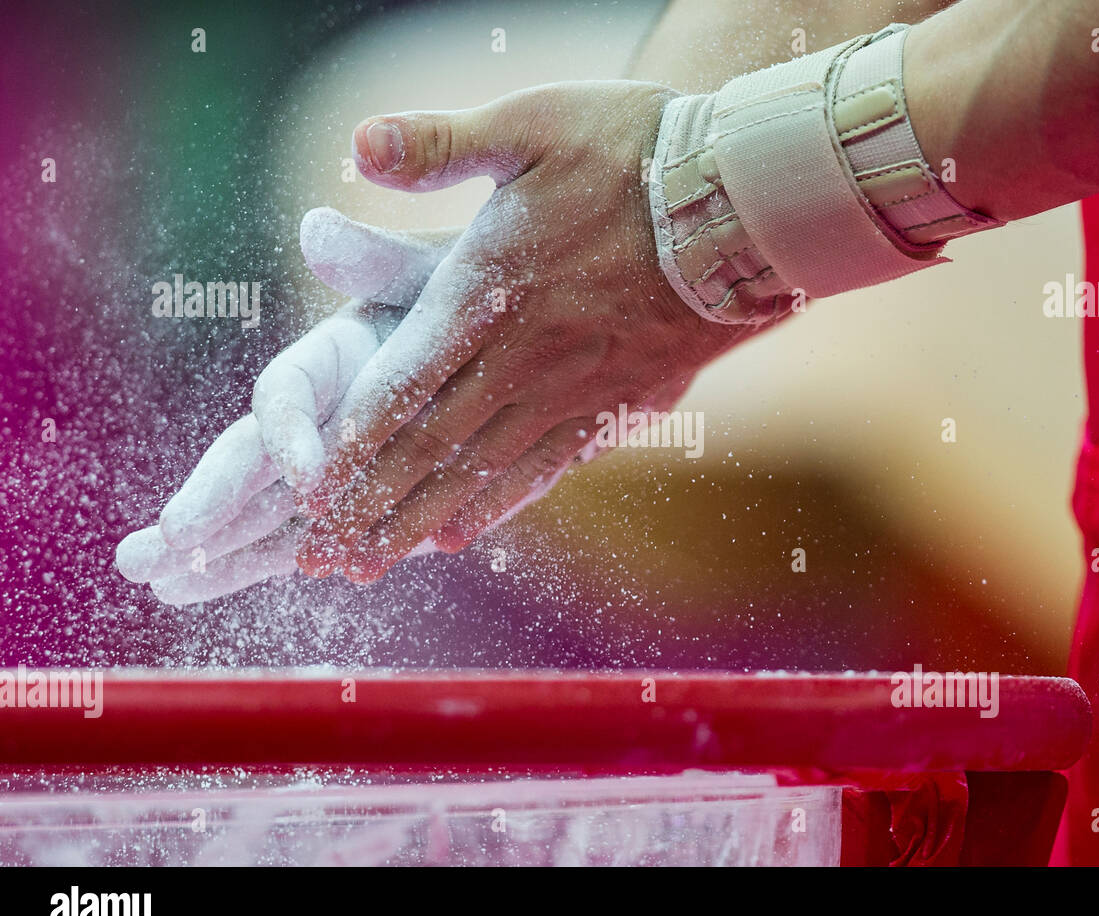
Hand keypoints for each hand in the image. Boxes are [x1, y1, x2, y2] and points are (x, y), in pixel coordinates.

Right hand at [116, 210, 458, 604]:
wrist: (528, 346)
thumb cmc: (484, 298)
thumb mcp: (438, 274)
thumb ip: (381, 261)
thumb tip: (318, 228)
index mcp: (337, 357)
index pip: (288, 395)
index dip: (290, 438)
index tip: (309, 482)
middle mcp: (325, 414)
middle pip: (255, 463)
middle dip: (208, 506)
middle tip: (147, 550)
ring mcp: (342, 465)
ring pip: (269, 510)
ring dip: (215, 545)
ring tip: (154, 580)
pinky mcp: (370, 505)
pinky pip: (315, 538)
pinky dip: (266, 561)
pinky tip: (203, 588)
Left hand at [298, 82, 756, 583]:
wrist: (745, 203)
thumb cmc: (637, 155)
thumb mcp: (531, 123)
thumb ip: (439, 141)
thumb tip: (360, 142)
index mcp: (487, 290)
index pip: (401, 383)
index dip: (350, 442)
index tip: (307, 491)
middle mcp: (522, 356)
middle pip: (429, 446)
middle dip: (367, 504)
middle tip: (317, 555)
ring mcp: (570, 387)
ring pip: (479, 471)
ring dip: (417, 520)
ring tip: (371, 565)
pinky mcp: (613, 402)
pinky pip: (544, 469)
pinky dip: (496, 507)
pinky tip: (461, 535)